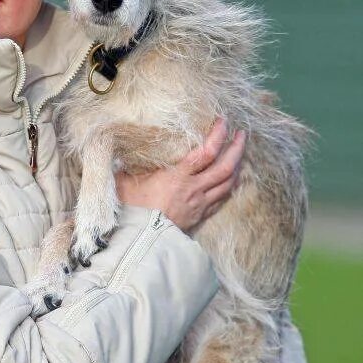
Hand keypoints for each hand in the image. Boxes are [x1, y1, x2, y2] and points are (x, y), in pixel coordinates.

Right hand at [115, 118, 245, 232]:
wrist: (139, 240)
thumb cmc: (131, 209)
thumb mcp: (125, 181)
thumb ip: (128, 165)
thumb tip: (120, 151)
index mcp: (177, 176)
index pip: (206, 152)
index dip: (218, 136)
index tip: (223, 122)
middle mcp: (194, 189)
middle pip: (225, 167)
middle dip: (236, 149)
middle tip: (242, 134)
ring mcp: (199, 204)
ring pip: (228, 183)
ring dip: (237, 166)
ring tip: (239, 153)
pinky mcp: (200, 216)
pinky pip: (221, 199)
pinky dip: (229, 186)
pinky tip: (231, 179)